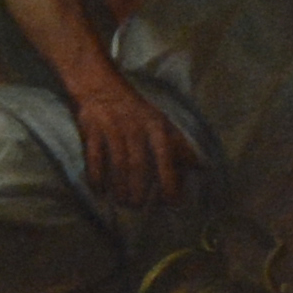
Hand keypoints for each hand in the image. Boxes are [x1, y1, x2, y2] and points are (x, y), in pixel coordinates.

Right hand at [70, 73, 196, 208]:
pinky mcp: (91, 131)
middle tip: (138, 206)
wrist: (100, 86)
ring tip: (123, 202)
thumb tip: (201, 167)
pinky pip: (94, 159)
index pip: (165, 159)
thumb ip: (180, 145)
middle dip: (139, 189)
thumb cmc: (135, 110)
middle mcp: (136, 129)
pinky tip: (99, 190)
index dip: (168, 182)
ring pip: (117, 164)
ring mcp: (112, 130)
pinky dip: (96, 176)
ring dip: (120, 187)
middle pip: (139, 165)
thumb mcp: (162, 123)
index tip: (169, 202)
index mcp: (157, 128)